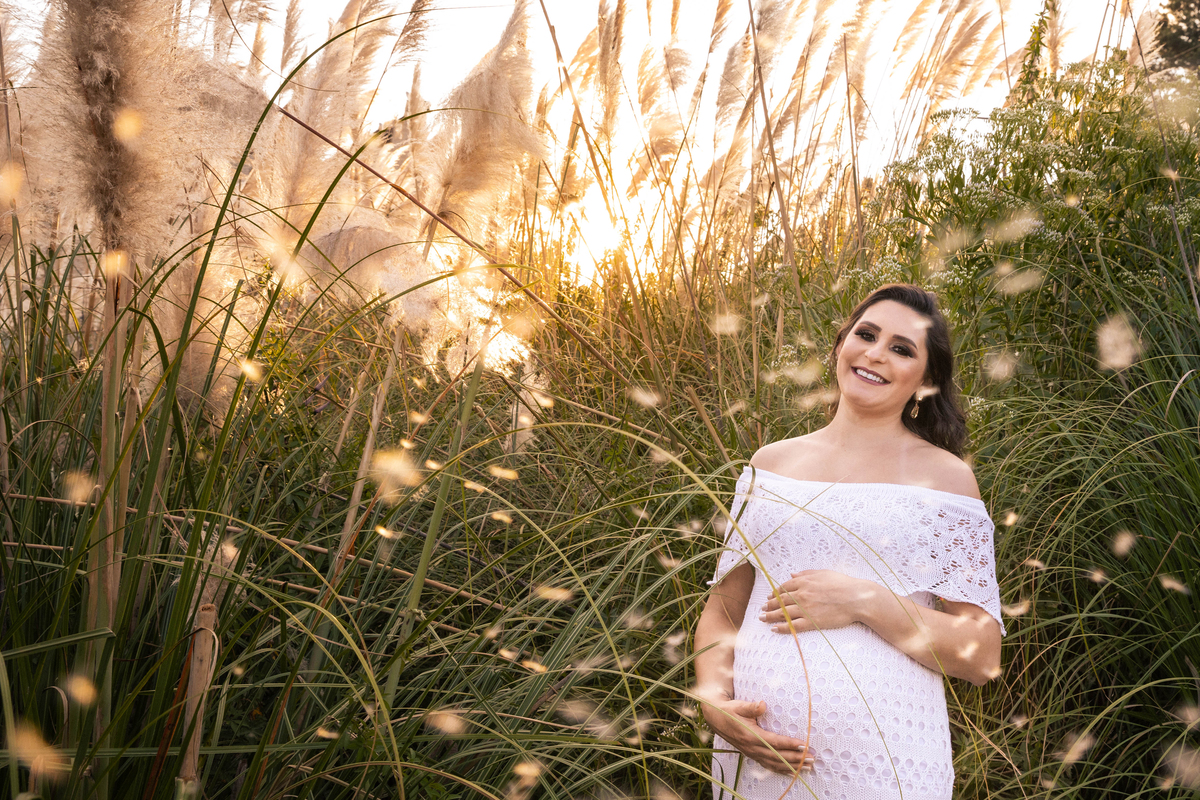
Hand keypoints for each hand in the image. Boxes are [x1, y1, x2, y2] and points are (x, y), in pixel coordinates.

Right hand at [701, 692, 811, 774]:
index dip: (789, 744)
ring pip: (775, 764)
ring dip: (792, 766)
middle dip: (796, 759)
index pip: (774, 742)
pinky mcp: (752, 754)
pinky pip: (769, 766)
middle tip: (813, 759)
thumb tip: (763, 704)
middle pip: (777, 756)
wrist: (716, 717)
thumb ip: (751, 707)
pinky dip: (782, 770)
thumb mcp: (739, 706)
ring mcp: (752, 753)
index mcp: (750, 736)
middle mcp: (752, 748)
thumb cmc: (730, 710)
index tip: (804, 745)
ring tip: (808, 767)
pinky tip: (793, 773)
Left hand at [759, 570, 877, 632]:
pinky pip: (792, 626)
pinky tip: (774, 629)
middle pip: (780, 601)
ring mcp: (806, 609)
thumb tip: (792, 574)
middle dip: (768, 605)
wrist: (856, 598)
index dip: (775, 593)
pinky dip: (782, 628)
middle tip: (762, 608)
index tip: (770, 596)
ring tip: (762, 618)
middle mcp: (802, 594)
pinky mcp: (812, 621)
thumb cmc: (843, 584)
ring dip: (770, 616)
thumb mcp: (823, 573)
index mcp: (804, 582)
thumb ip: (806, 573)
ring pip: (783, 613)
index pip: (784, 588)